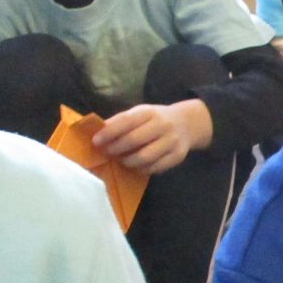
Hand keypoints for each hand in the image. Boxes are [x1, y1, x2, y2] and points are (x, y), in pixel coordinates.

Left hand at [94, 99, 212, 174]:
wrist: (187, 124)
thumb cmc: (156, 119)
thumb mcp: (140, 113)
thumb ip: (121, 121)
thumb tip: (98, 132)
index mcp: (150, 113)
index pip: (126, 122)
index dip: (109, 133)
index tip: (96, 141)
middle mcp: (163, 126)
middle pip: (134, 140)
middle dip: (116, 149)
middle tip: (107, 153)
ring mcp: (172, 142)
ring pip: (145, 157)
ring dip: (128, 161)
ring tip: (121, 160)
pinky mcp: (177, 157)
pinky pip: (155, 168)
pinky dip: (141, 169)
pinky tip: (135, 166)